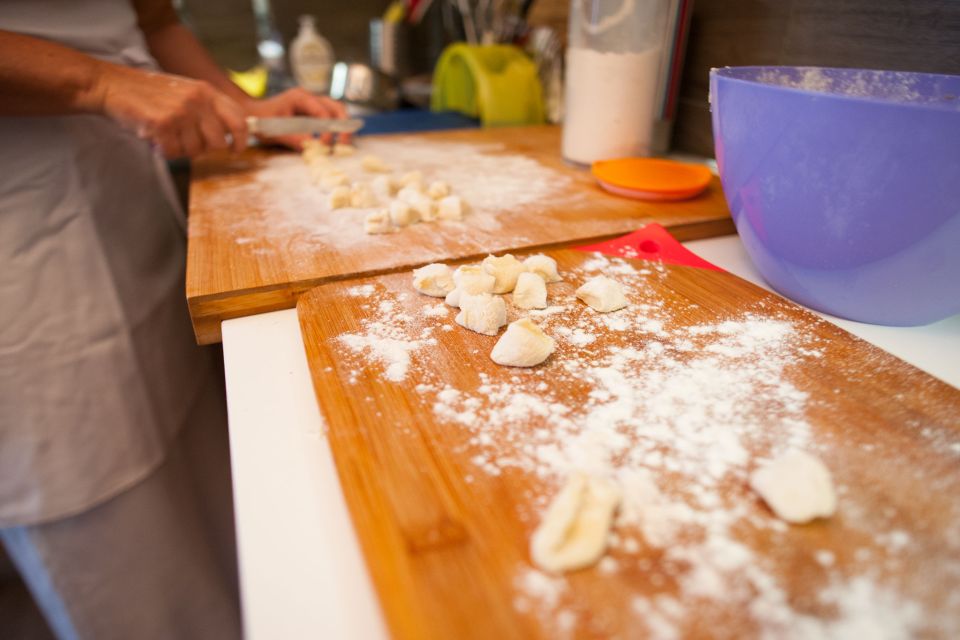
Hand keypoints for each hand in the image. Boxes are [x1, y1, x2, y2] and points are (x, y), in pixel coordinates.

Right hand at [87, 63, 247, 157]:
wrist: (112, 85)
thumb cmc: (149, 93)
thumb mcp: (186, 92)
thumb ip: (208, 108)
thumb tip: (230, 136)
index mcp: (206, 91)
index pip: (239, 119)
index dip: (242, 139)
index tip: (236, 149)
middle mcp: (197, 100)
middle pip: (219, 142)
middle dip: (204, 148)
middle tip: (186, 141)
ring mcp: (181, 112)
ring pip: (196, 151)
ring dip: (182, 149)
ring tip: (168, 134)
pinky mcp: (163, 124)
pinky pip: (175, 153)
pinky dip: (165, 151)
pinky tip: (156, 137)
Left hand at [243, 87, 348, 149]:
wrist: (252, 114)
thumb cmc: (261, 120)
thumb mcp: (274, 130)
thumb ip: (292, 137)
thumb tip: (311, 147)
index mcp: (299, 97)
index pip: (322, 110)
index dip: (327, 128)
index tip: (325, 144)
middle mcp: (310, 98)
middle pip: (336, 107)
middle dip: (343, 125)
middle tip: (343, 143)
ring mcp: (313, 105)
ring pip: (337, 111)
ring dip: (343, 127)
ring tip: (342, 144)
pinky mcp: (314, 114)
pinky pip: (331, 119)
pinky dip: (336, 130)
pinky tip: (335, 143)